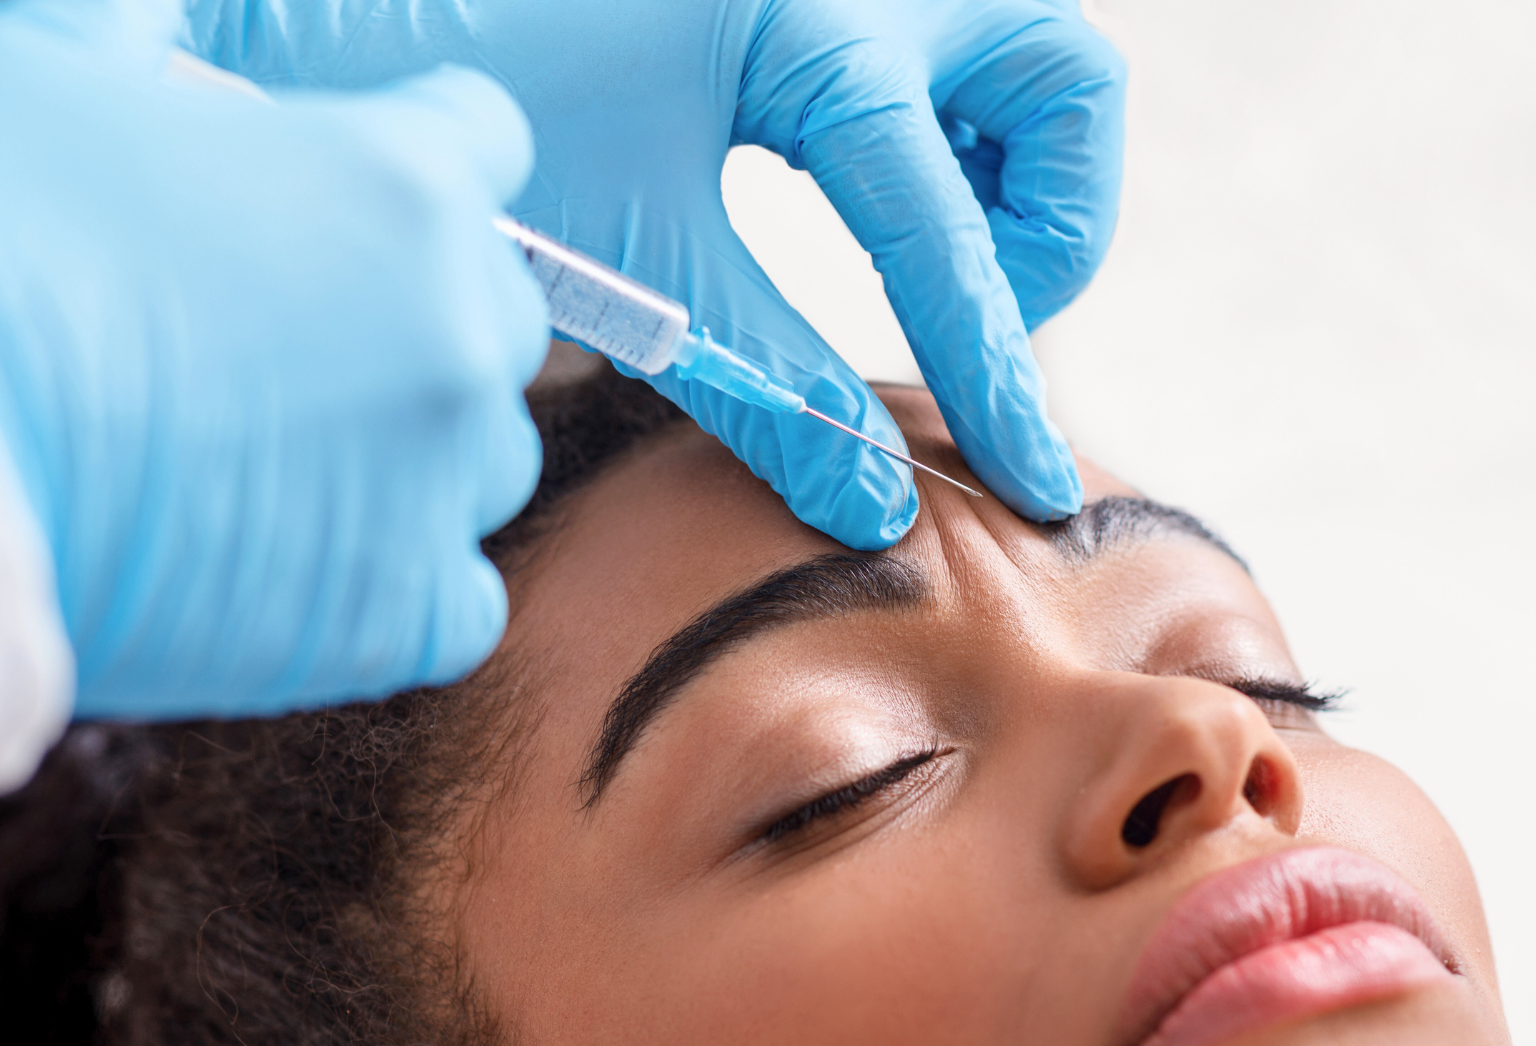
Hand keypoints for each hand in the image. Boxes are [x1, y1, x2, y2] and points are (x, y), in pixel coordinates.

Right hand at [0, 0, 547, 717]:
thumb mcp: (48, 84)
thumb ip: (135, 37)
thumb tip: (150, 22)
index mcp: (404, 184)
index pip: (482, 146)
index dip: (417, 162)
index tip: (359, 197)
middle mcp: (461, 332)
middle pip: (496, 313)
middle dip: (415, 317)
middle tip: (289, 342)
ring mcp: (445, 480)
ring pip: (485, 459)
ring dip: (413, 452)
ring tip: (278, 455)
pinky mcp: (407, 613)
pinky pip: (457, 599)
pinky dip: (397, 584)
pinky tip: (307, 560)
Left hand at [185, 0, 1126, 548]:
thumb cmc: (469, 100)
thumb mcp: (634, 259)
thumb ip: (769, 384)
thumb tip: (876, 506)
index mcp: (812, 23)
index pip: (946, 234)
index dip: (994, 374)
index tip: (1032, 483)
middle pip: (1066, 84)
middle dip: (1052, 220)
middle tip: (968, 303)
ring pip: (1028, 57)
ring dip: (1011, 172)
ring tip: (924, 255)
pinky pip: (947, 46)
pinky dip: (947, 130)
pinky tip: (861, 194)